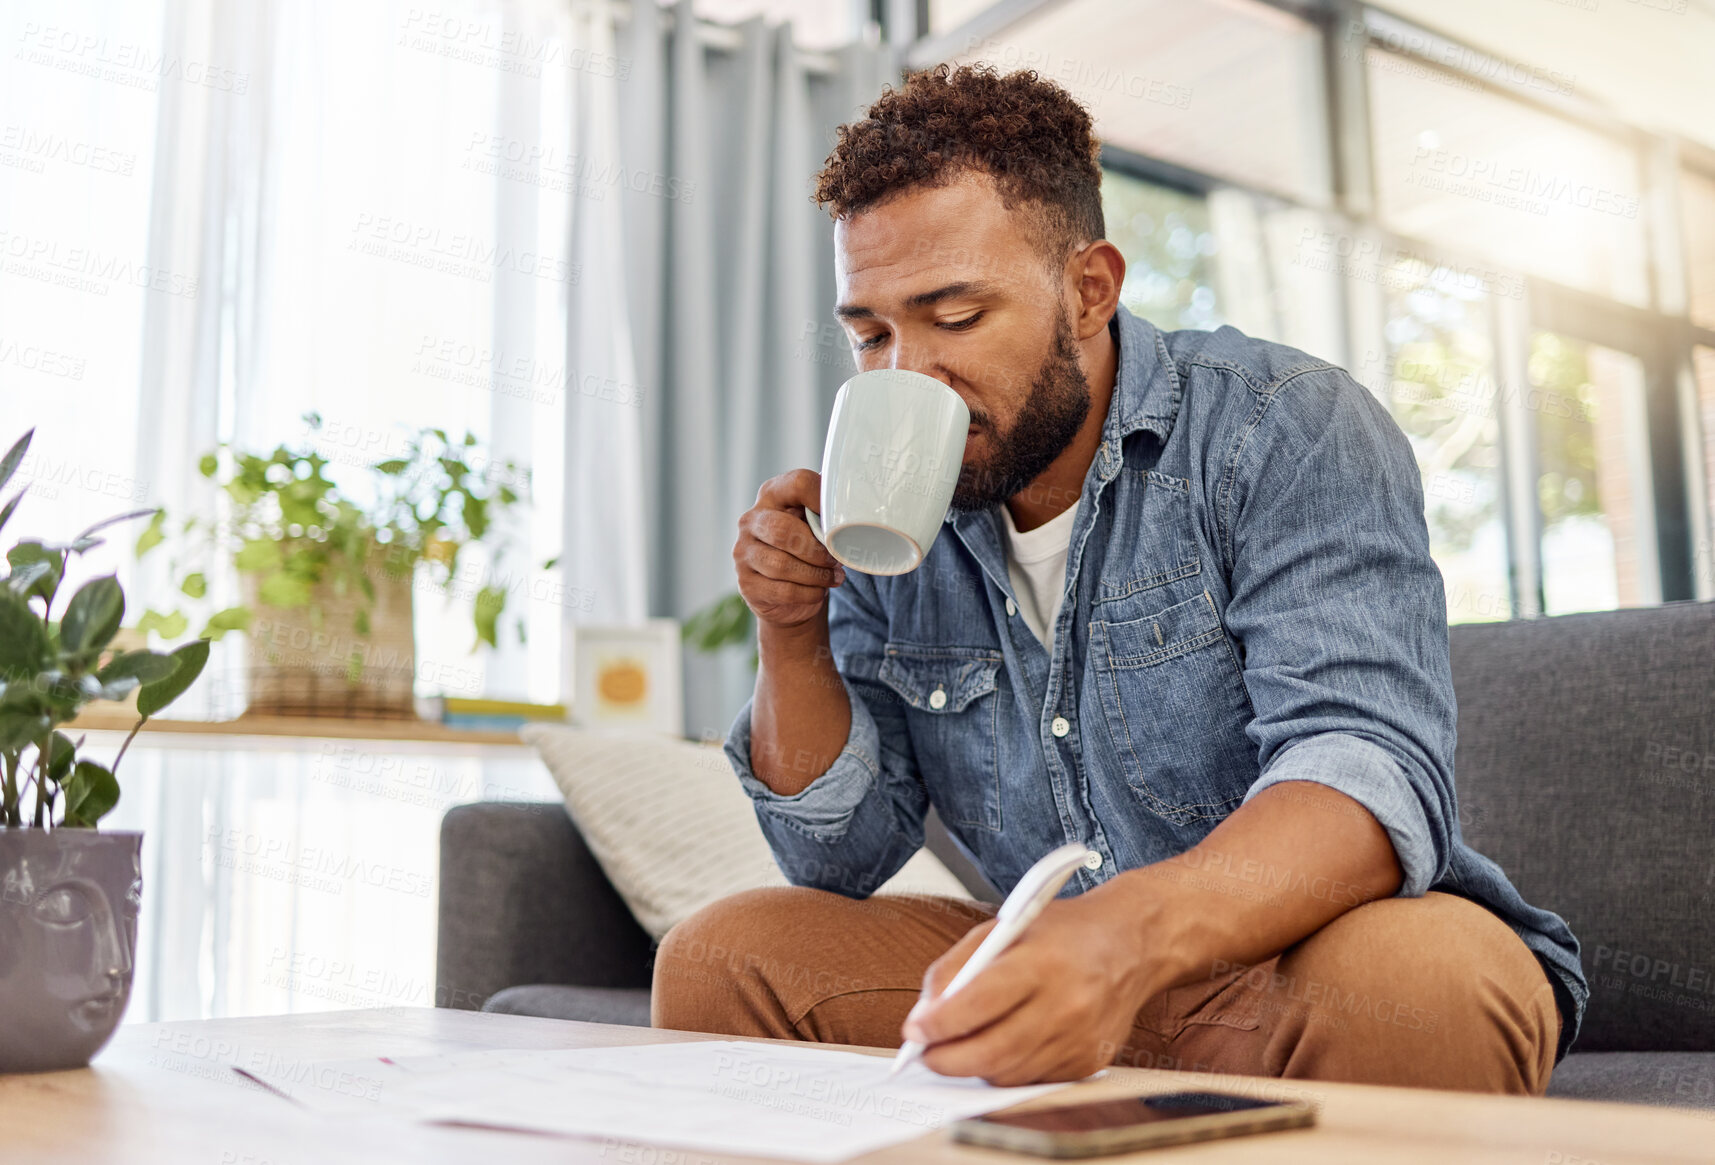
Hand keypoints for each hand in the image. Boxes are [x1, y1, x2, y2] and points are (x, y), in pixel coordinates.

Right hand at [734, 469, 844, 629]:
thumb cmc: (806, 551)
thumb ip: (825, 517)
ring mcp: (744, 552)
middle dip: (816, 550)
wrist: (787, 596)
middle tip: (834, 559)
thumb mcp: (814, 527)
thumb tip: (854, 516)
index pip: (798, 483)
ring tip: (832, 578)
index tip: (841, 517)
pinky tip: (818, 591)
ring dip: (815, 575)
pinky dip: (807, 593)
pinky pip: (782, 590)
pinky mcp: (746, 583)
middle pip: (784, 530)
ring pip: (782, 565)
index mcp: (772, 495)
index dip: (823, 499)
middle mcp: (751, 520)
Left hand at [900, 880, 1161, 1085]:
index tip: (914, 1030)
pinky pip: (1033, 1078)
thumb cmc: (1063, 932)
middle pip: (993, 1050)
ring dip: (973, 1065)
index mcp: (1042, 962)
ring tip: (956, 1048)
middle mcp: (1066, 1004)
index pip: (979, 1003)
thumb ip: (957, 967)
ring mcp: (1081, 1038)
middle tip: (924, 1054)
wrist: (1132, 943)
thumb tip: (923, 1014)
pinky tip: (1000, 1046)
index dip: (939, 1023)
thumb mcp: (1004, 927)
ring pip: (1009, 1072)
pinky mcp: (1089, 1061)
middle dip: (947, 1059)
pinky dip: (1006, 1068)